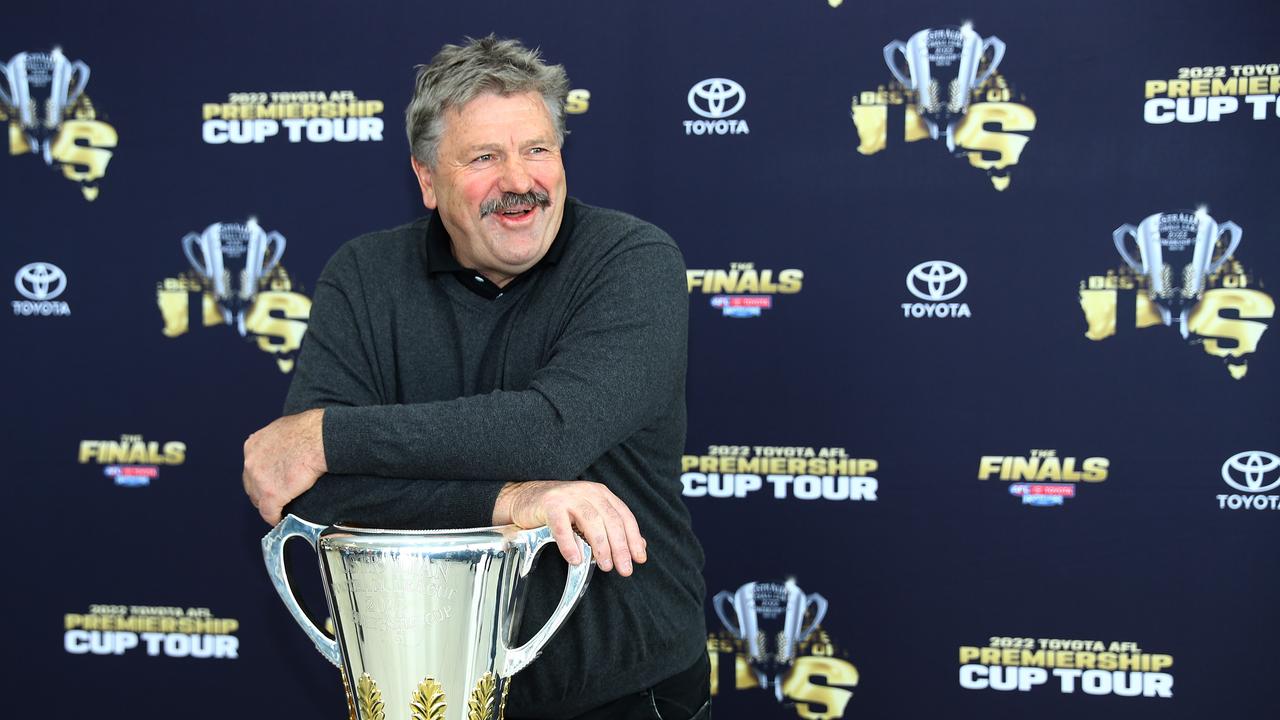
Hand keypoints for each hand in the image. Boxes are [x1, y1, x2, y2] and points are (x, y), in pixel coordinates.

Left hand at [243, 409, 326, 524]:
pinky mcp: (271, 495)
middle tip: (275, 495)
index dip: (262, 477)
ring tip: (280, 508)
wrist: (318, 439)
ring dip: (268, 505)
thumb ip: (276, 440)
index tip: (270, 481)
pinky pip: (269, 512)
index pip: (252, 468)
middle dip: (261, 492)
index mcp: (253, 446)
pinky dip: (274, 517)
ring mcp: (259, 480)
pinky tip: (280, 518)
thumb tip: (283, 446)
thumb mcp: (283, 428)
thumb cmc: (309, 430)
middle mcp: (251, 463)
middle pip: (251, 485)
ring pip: (259, 500)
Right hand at [493, 481, 646, 575]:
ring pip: (591, 521)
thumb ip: (611, 529)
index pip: (624, 516)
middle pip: (611, 520)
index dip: (633, 538)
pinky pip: (562, 526)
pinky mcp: (550, 503)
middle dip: (620, 547)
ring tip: (604, 566)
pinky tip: (575, 559)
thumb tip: (639, 546)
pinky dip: (569, 544)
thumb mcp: (589, 517)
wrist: (526, 498)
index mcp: (601, 494)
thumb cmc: (560, 511)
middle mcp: (588, 492)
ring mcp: (569, 496)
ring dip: (600, 546)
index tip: (639, 559)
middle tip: (624, 569)